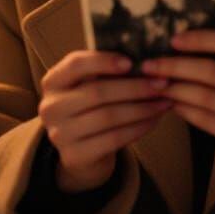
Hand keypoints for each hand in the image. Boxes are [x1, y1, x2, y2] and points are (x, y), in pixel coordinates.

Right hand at [38, 50, 172, 192]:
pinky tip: (154, 120)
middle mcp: (50, 107)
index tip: (132, 62)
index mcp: (53, 81)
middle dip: (135, 87)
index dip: (104, 61)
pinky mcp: (74, 156)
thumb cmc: (90, 107)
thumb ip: (106, 70)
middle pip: (97, 92)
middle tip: (162, 83)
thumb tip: (145, 57)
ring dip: (142, 108)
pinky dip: (138, 127)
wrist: (80, 150)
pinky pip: (114, 139)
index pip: (76, 64)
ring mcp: (59, 134)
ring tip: (164, 101)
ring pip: (108, 116)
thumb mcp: (89, 84)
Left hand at [140, 30, 214, 188]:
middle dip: (176, 66)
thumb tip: (182, 45)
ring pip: (205, 97)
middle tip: (150, 65)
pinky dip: (184, 110)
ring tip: (157, 84)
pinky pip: (206, 120)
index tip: (174, 39)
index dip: (202, 39)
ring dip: (175, 89)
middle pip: (213, 72)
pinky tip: (172, 104)